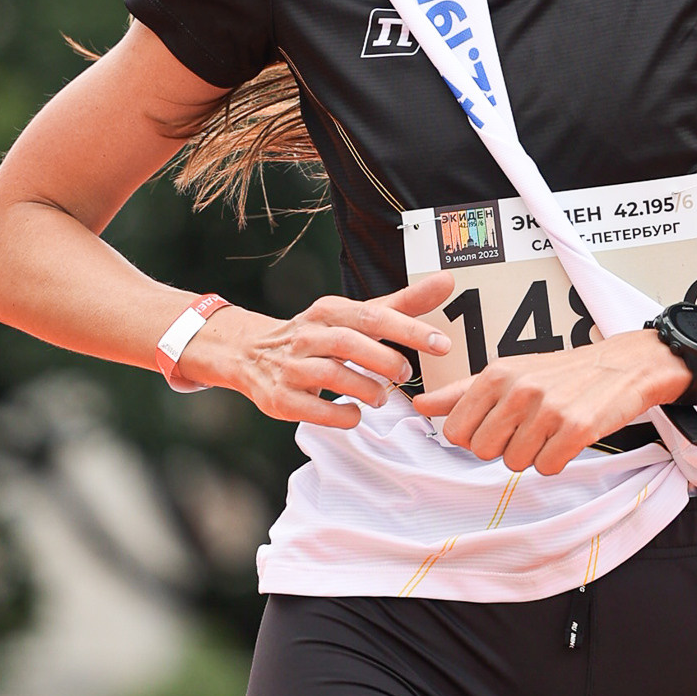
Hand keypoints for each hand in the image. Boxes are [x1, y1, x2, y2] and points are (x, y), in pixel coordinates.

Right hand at [198, 276, 454, 427]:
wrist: (250, 353)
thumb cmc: (318, 335)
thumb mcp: (355, 316)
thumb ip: (402, 304)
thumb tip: (446, 282)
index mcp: (329, 310)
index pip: (373, 315)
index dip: (409, 329)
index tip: (442, 344)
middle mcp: (308, 334)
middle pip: (351, 343)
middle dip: (386, 360)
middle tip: (405, 374)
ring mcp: (291, 367)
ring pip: (333, 375)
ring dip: (366, 388)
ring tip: (382, 396)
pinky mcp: (280, 397)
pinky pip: (314, 409)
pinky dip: (341, 414)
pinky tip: (355, 413)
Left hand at [415, 326, 688, 476]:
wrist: (621, 366)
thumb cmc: (559, 373)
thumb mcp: (508, 373)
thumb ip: (461, 392)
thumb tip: (419, 405)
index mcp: (495, 375)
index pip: (455, 432)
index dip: (475, 437)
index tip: (499, 424)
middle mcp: (518, 389)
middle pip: (483, 452)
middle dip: (504, 447)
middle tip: (529, 426)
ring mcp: (548, 408)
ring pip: (515, 464)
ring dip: (533, 454)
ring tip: (551, 428)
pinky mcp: (576, 428)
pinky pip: (547, 468)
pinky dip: (558, 460)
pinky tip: (568, 437)